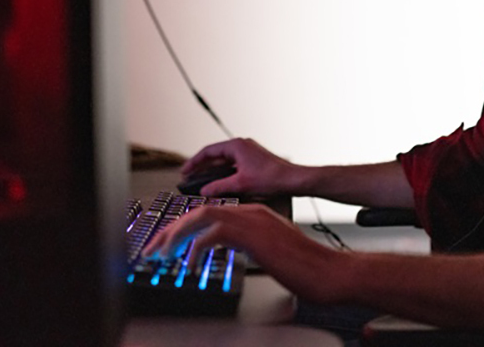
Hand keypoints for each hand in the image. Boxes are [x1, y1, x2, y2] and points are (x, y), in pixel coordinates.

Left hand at [141, 203, 348, 305]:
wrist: (329, 272)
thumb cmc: (306, 266)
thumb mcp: (269, 250)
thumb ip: (247, 244)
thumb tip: (227, 250)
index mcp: (253, 212)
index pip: (209, 212)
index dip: (183, 227)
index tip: (167, 244)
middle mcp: (250, 211)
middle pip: (199, 211)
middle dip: (171, 230)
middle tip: (154, 249)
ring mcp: (252, 221)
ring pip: (202, 217)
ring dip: (177, 236)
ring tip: (162, 254)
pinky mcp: (254, 236)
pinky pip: (215, 235)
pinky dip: (196, 248)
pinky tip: (190, 264)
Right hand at [181, 138, 304, 196]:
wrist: (293, 180)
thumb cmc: (272, 178)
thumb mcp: (240, 184)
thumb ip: (219, 187)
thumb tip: (205, 191)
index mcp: (236, 145)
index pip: (208, 151)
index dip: (194, 162)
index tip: (185, 171)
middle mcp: (242, 145)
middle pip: (215, 155)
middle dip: (202, 167)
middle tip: (190, 177)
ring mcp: (248, 152)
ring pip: (224, 161)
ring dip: (213, 171)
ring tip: (202, 181)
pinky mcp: (253, 161)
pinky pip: (233, 165)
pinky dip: (224, 173)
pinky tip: (220, 184)